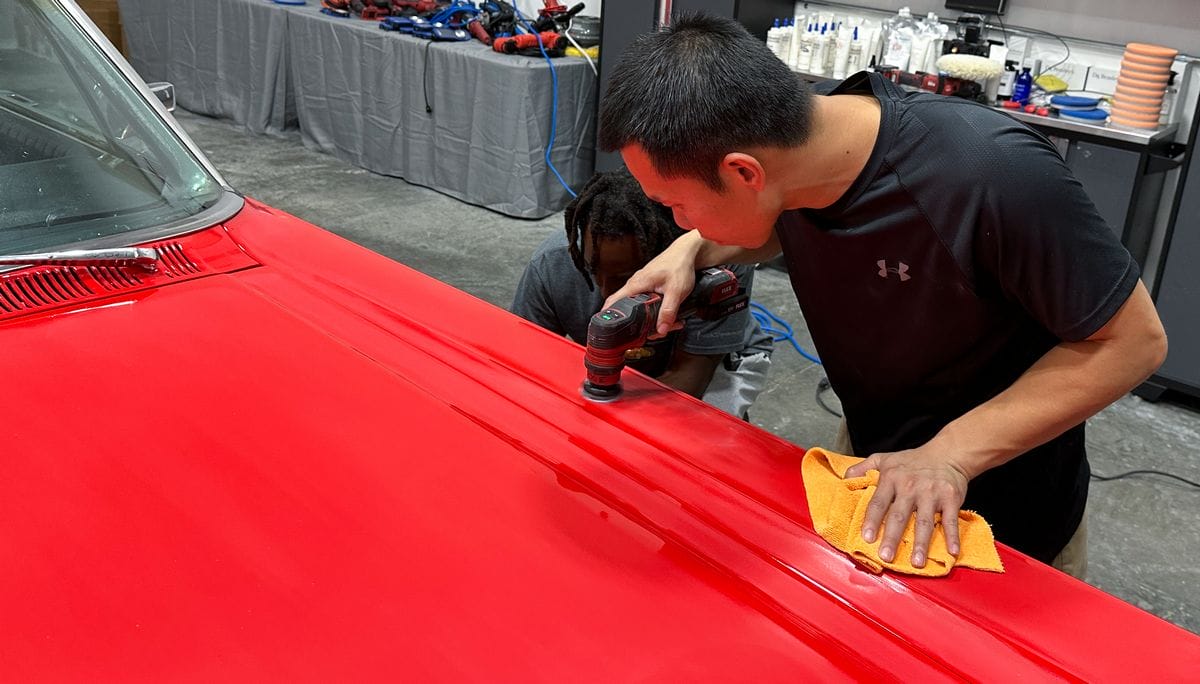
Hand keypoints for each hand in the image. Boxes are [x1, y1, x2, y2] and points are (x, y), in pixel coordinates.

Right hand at [603, 238, 698, 336]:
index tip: (609, 329)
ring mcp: (642, 285)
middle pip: (628, 309)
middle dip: (641, 325)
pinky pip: (648, 302)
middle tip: (656, 332)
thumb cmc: (679, 265)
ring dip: (652, 319)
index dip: (608, 316)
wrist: (686, 253)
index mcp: (637, 284)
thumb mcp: (676, 292)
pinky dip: (657, 311)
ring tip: (668, 323)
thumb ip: (668, 312)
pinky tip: (669, 314)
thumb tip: (661, 329)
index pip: (614, 301)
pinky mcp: (650, 286)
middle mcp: (636, 284)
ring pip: (641, 307)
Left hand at [844, 446, 969, 567]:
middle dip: (892, 537)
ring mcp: (931, 493)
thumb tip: (844, 480)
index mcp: (891, 478)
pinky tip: (951, 551)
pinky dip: (952, 536)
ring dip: (921, 544)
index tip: (867, 538)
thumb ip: (862, 468)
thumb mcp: (883, 458)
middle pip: (899, 516)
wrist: (947, 453)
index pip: (878, 502)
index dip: (872, 521)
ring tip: (916, 563)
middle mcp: (910, 486)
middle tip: (886, 557)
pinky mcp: (951, 498)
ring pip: (924, 522)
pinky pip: (951, 520)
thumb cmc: (911, 460)